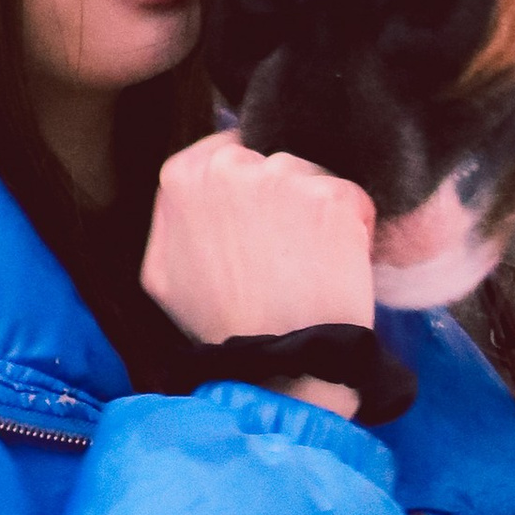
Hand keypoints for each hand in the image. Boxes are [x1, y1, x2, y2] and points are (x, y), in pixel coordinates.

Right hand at [143, 135, 375, 420]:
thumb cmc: (219, 326)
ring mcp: (285, 178)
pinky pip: (351, 200)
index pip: (230, 150)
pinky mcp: (334, 198)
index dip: (250, 187)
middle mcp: (232, 166)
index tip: (258, 221)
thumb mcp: (161, 274)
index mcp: (183, 175)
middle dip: (284, 195)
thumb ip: (171, 218)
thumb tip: (189, 191)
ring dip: (318, 211)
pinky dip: (353, 228)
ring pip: (313, 177)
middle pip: (273, 161)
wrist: (278, 364)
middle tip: (285, 250)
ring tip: (309, 263)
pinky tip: (336, 265)